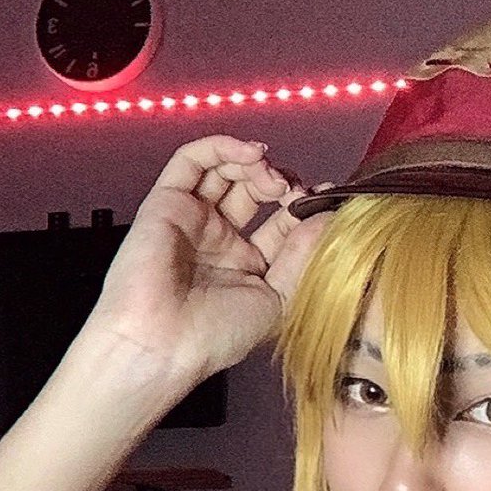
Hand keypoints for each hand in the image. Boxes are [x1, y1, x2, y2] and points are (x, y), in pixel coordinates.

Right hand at [84, 134, 333, 381]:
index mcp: (248, 265)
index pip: (282, 222)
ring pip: (225, 171)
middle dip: (282, 182)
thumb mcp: (277, 299)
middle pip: (255, 191)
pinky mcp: (167, 201)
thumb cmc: (214, 336)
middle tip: (296, 189)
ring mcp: (194, 219)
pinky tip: (250, 154)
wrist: (164, 343)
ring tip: (274, 178)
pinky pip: (191, 161)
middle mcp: (221, 239)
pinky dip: (222, 147)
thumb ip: (301, 256)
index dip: (305, 206)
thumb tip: (326, 218)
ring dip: (255, 164)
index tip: (327, 197)